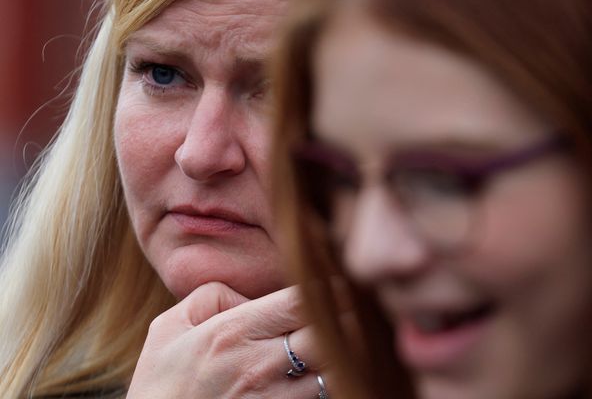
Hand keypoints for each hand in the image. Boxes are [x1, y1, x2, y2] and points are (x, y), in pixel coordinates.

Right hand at [126, 282, 326, 398]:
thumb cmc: (160, 388)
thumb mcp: (168, 329)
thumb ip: (210, 295)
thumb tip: (251, 295)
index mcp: (234, 332)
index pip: (301, 300)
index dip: (326, 290)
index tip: (333, 286)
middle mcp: (259, 366)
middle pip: (328, 334)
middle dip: (344, 321)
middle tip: (348, 314)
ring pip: (332, 371)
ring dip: (340, 357)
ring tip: (339, 346)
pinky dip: (327, 386)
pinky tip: (321, 375)